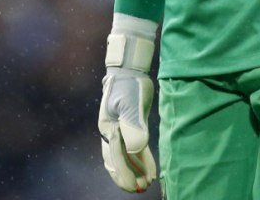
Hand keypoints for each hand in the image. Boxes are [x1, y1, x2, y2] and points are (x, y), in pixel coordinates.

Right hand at [99, 16, 157, 192]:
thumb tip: (136, 148)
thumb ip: (133, 125)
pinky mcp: (133, 130)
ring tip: (146, 186)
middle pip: (117, 161)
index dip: (125, 171)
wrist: (131, 71)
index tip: (134, 184)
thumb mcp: (131, 103)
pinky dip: (143, 162)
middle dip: (127, 177)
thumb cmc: (128, 84)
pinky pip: (136, 151)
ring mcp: (122, 132)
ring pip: (127, 158)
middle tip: (139, 189)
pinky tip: (151, 173)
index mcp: (108, 128)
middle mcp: (112, 133)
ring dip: (135, 173)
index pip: (115, 155)